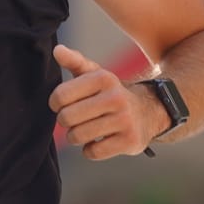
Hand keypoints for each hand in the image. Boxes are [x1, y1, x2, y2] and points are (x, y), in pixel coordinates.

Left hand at [50, 44, 164, 160]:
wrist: (148, 112)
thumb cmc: (110, 94)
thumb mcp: (95, 75)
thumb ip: (74, 62)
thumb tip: (57, 50)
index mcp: (103, 78)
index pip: (60, 95)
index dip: (55, 103)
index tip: (63, 104)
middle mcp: (115, 97)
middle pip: (66, 118)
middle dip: (66, 121)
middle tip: (76, 119)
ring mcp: (124, 120)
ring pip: (78, 136)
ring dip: (76, 136)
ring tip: (86, 130)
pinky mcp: (129, 141)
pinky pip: (92, 152)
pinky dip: (90, 150)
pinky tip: (98, 141)